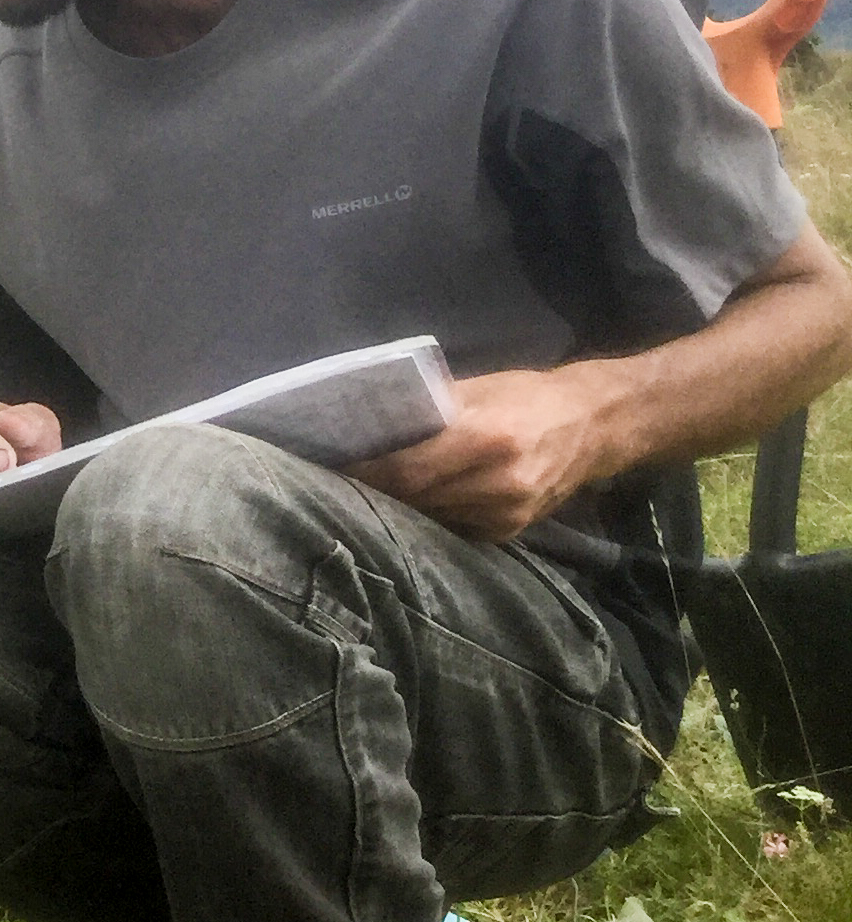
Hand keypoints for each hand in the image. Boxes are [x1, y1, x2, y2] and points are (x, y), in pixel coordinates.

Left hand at [350, 368, 611, 542]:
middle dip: (368, 490)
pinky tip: (401, 506)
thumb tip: (369, 423)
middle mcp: (498, 483)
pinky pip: (449, 527)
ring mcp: (504, 514)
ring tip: (354, 494)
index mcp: (488, 438)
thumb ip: (428, 410)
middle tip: (327, 481)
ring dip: (391, 508)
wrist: (595, 426)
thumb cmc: (527, 395)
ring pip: (427, 518)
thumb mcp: (479, 388)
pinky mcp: (506, 533)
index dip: (363, 472)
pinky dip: (422, 517)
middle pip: (413, 498)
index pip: (407, 467)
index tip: (327, 466)